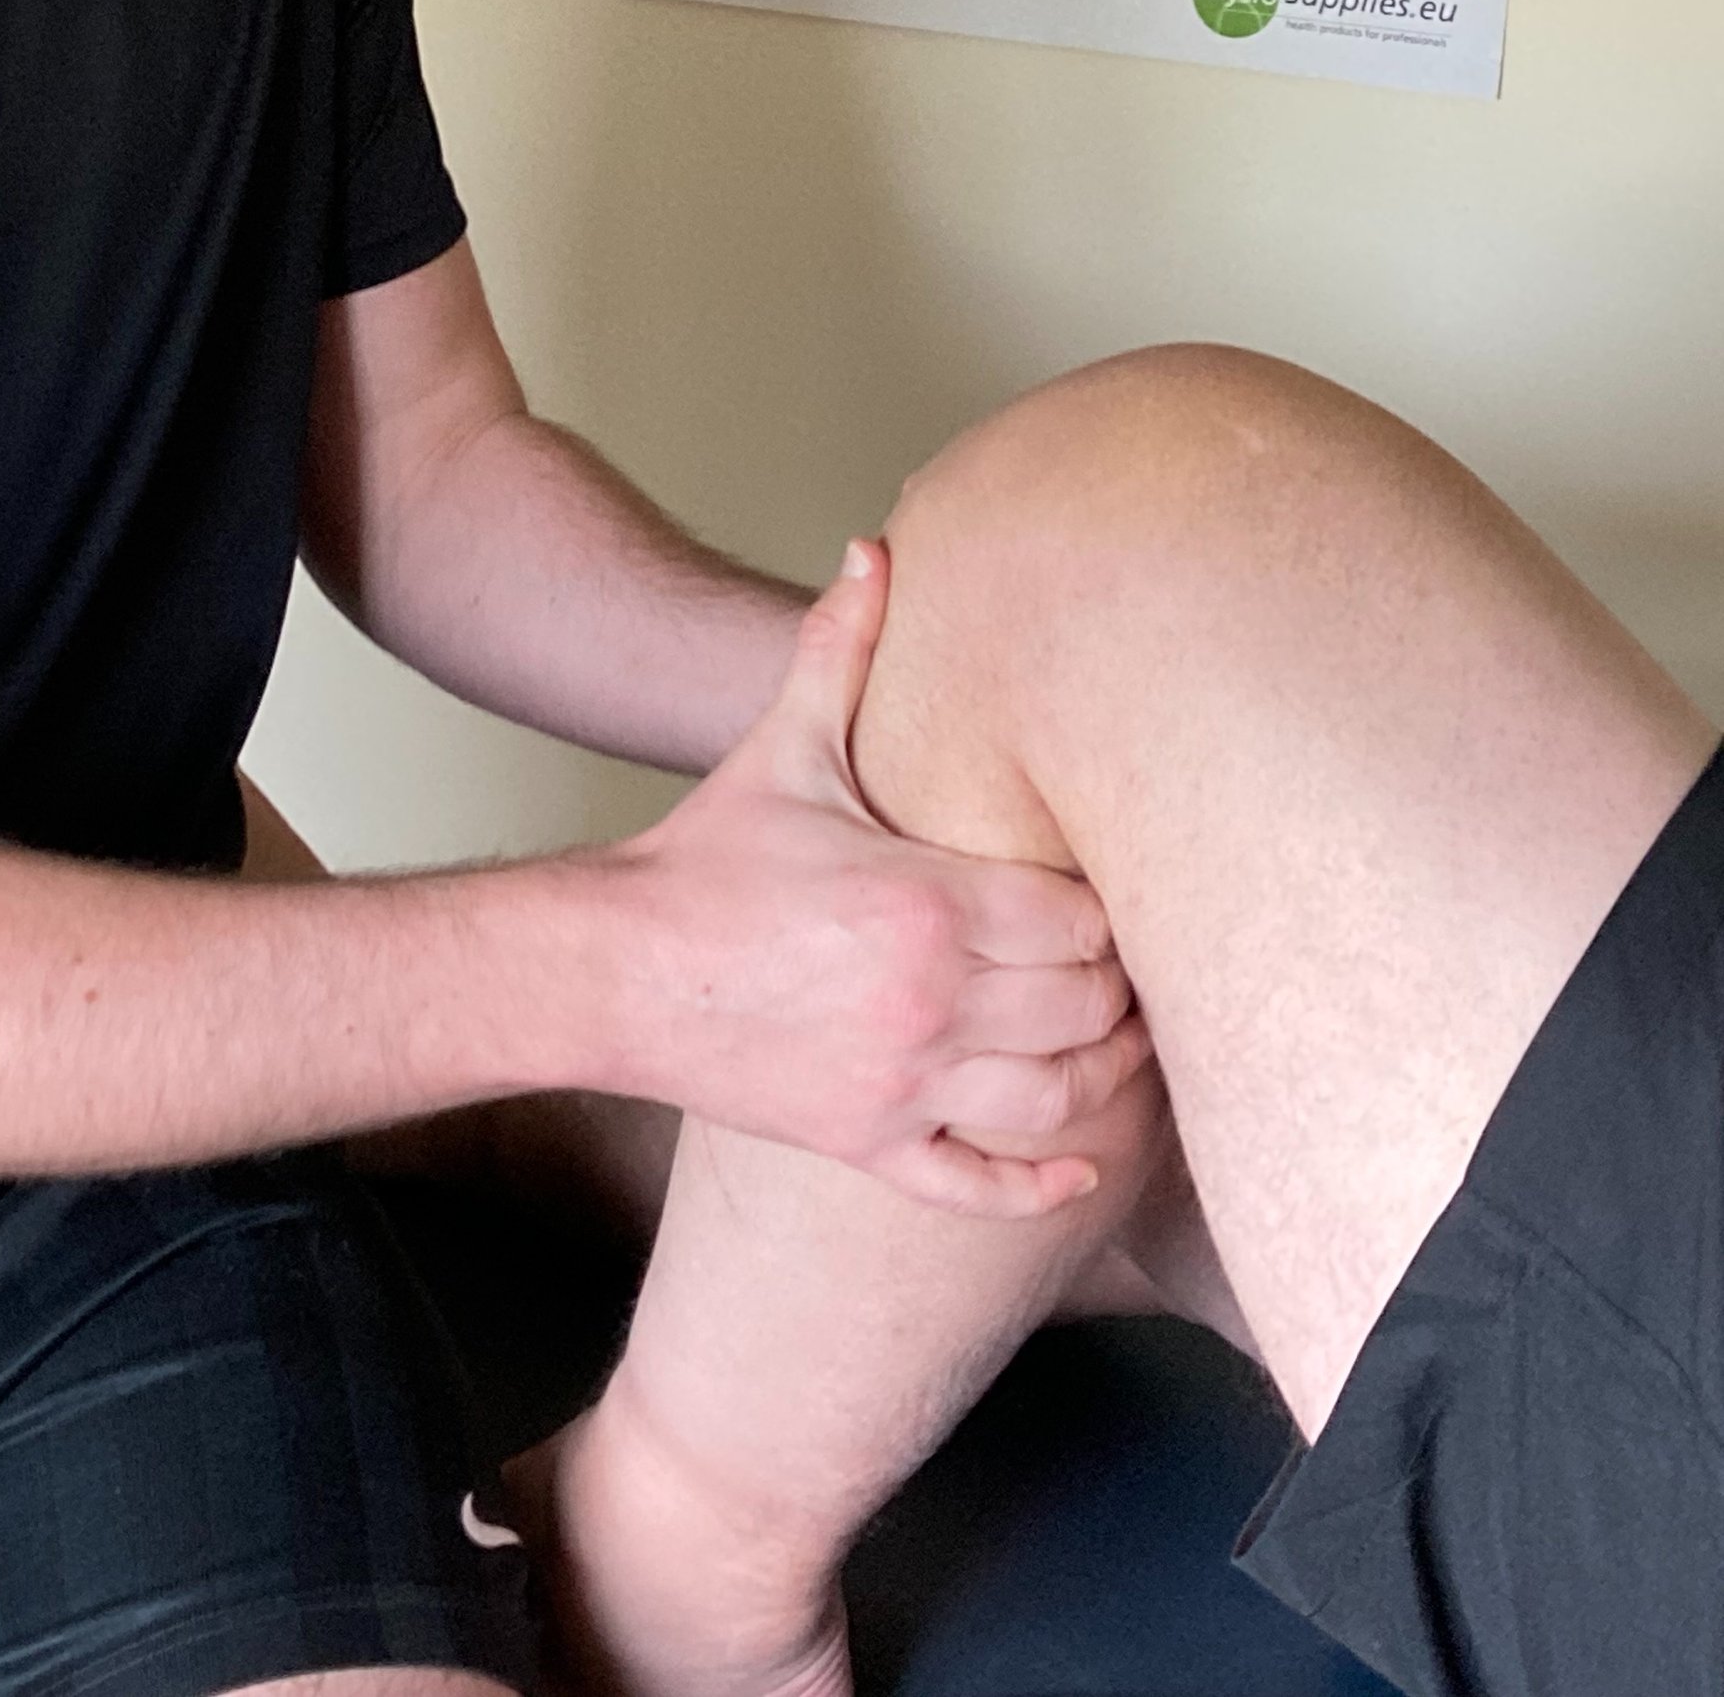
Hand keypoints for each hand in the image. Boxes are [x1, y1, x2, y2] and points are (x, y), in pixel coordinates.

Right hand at [598, 544, 1146, 1215]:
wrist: (614, 967)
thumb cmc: (706, 859)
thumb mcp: (783, 749)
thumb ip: (840, 650)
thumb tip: (875, 548)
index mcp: (926, 904)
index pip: (1079, 921)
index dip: (1104, 910)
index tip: (1099, 893)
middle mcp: (931, 1004)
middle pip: (1085, 1008)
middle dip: (1114, 986)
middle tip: (1121, 963)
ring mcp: (904, 1085)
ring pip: (1056, 1100)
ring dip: (1102, 1074)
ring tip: (1116, 1042)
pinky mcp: (870, 1145)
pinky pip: (977, 1188)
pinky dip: (1037, 1186)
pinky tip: (1074, 1169)